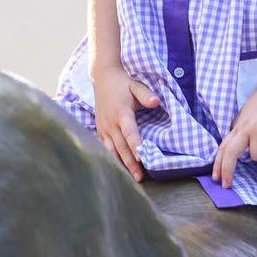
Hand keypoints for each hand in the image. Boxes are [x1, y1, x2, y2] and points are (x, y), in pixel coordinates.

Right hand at [93, 66, 159, 181]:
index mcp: (121, 112)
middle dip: (130, 163)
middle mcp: (110, 123)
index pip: (129, 131)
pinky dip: (112, 159)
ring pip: (111, 150)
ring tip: (131, 179)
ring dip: (121, 165)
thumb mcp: (135, 84)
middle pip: (121, 146)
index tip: (141, 157)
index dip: (135, 144)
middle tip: (140, 177)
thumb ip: (146, 94)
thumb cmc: (123, 82)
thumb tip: (156, 102)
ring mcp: (103, 128)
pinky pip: (105, 148)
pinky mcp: (99, 130)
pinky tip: (119, 170)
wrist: (103, 77)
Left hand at [212, 85, 256, 187]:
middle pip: (231, 154)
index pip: (224, 147)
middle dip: (227, 171)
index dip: (218, 163)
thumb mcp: (247, 115)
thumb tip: (237, 146)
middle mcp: (245, 128)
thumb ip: (242, 130)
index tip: (215, 178)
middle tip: (227, 185)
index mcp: (238, 126)